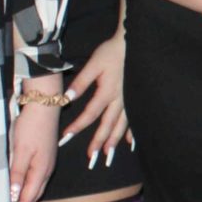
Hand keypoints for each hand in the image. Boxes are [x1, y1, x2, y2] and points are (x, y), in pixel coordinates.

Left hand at [8, 101, 59, 201]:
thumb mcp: (20, 150)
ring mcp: (47, 163)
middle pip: (34, 197)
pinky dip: (29, 190)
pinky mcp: (44, 156)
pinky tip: (23, 191)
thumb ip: (17, 172)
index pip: (27, 198)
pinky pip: (36, 180)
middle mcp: (46, 170)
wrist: (44, 104)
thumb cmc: (31, 126)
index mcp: (40, 170)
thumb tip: (13, 195)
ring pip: (36, 189)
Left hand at [59, 31, 130, 169]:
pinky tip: (130, 143)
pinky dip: (131, 133)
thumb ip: (81, 82)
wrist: (133, 43)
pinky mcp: (135, 98)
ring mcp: (129, 101)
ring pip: (121, 126)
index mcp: (107, 92)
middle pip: (107, 125)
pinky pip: (134, 120)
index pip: (90, 114)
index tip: (66, 137)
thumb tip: (68, 98)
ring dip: (114, 141)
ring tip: (107, 155)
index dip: (77, 126)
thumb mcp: (93, 64)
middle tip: (91, 158)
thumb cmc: (111, 52)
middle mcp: (119, 100)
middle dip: (98, 142)